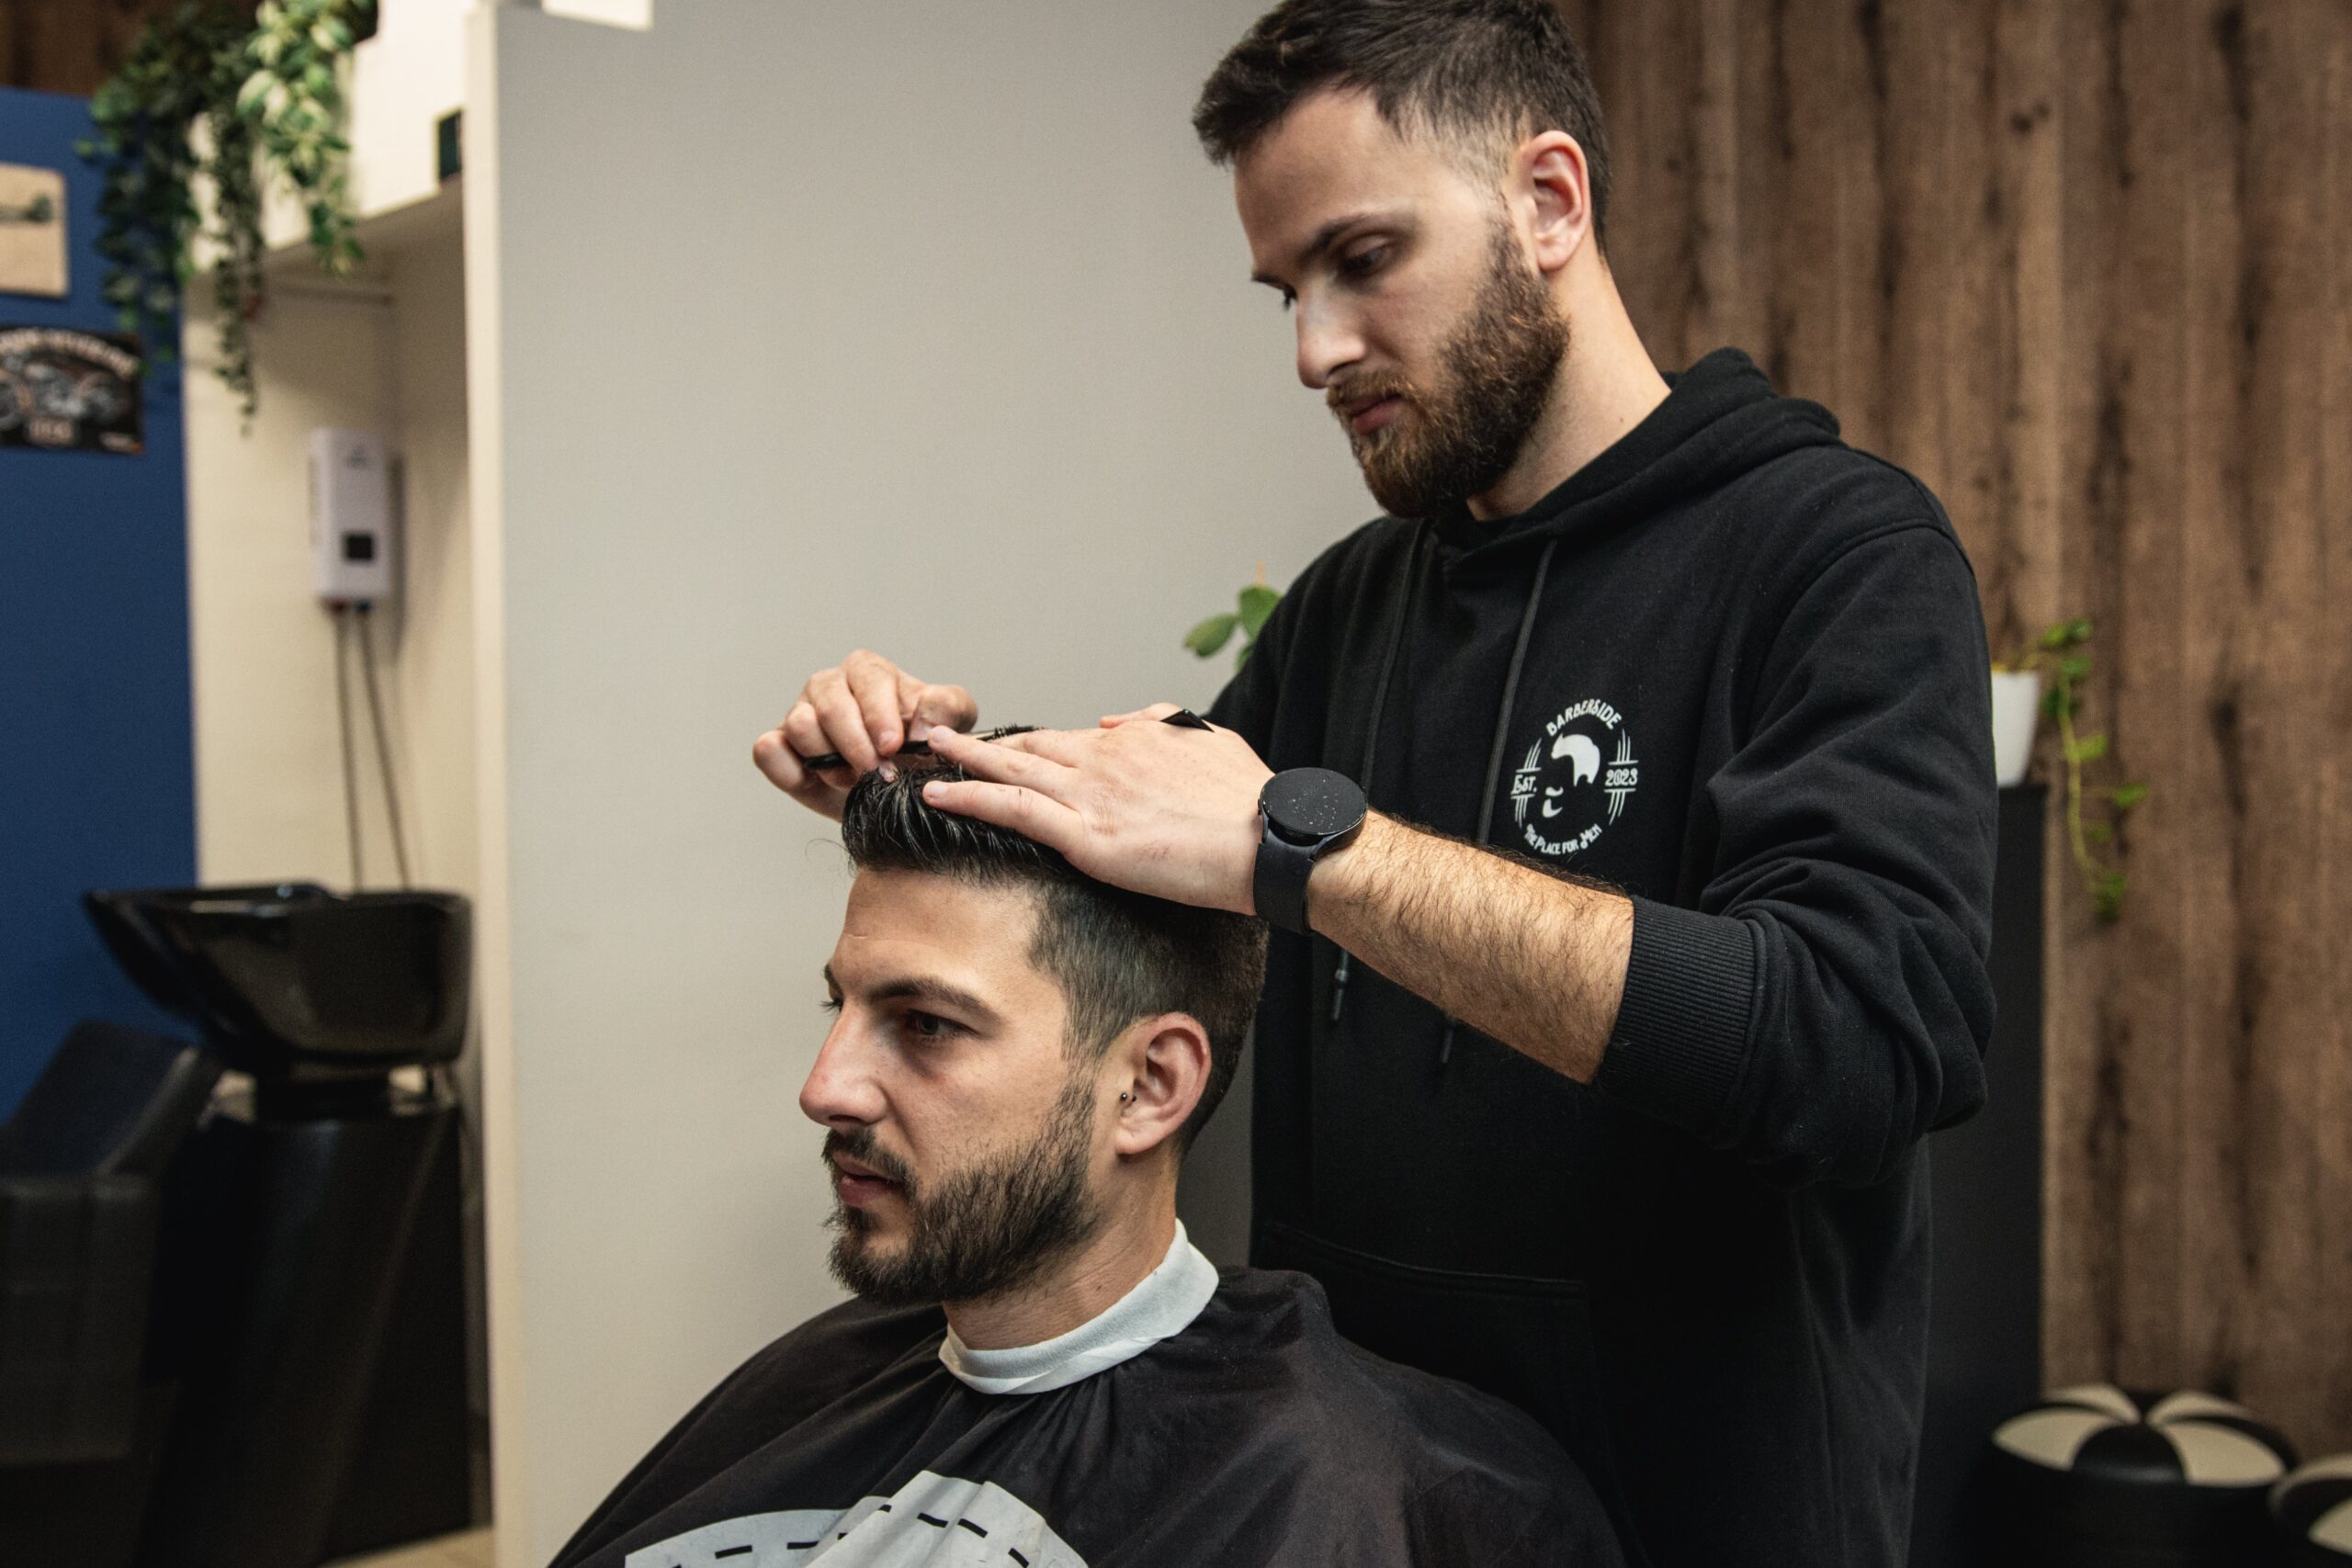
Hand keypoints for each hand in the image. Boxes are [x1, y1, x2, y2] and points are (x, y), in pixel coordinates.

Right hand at [752, 650, 977, 821]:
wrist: (897, 787)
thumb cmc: (921, 746)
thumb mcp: (951, 723)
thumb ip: (946, 710)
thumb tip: (922, 724)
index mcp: (868, 672)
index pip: (868, 679)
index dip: (879, 714)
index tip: (893, 746)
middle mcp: (830, 687)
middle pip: (830, 703)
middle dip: (856, 744)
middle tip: (877, 773)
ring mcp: (801, 715)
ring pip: (800, 725)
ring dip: (828, 759)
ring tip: (854, 779)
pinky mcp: (781, 747)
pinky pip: (768, 751)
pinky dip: (786, 768)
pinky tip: (815, 781)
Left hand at [920, 705, 1271, 913]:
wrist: (1270, 839)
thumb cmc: (1250, 801)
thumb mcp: (1212, 739)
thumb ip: (1163, 722)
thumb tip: (1120, 718)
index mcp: (1135, 740)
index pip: (1068, 740)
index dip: (1030, 743)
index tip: (1004, 746)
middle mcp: (1105, 757)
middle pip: (1029, 744)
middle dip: (981, 741)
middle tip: (940, 734)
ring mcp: (1092, 795)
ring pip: (1012, 768)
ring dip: (963, 759)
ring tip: (927, 751)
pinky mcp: (1088, 835)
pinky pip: (1014, 809)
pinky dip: (971, 796)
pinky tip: (938, 793)